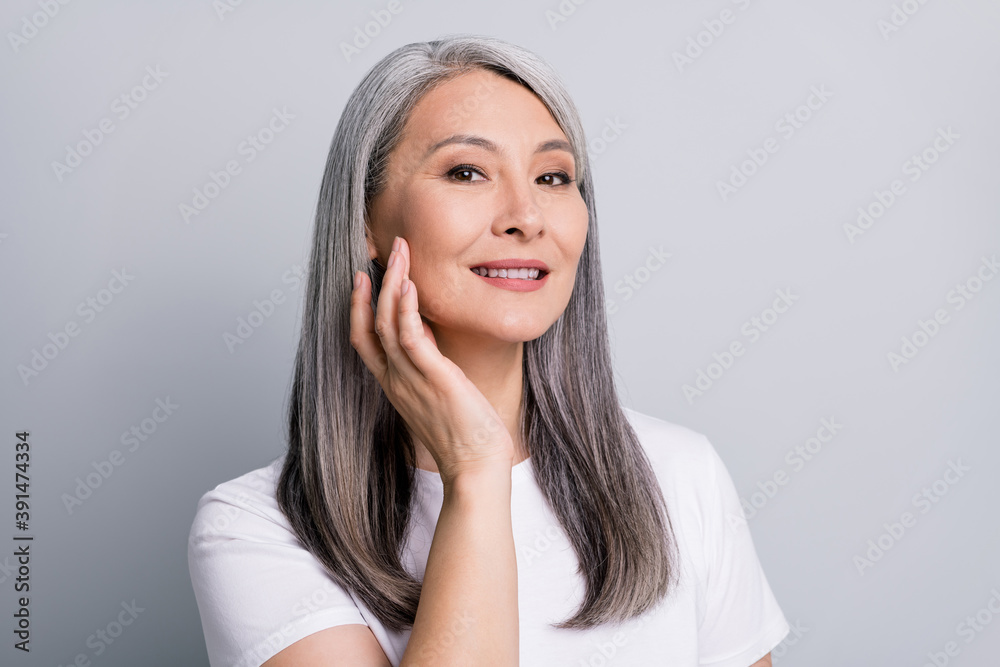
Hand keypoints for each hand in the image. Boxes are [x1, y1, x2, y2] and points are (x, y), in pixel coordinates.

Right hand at [349, 236, 515, 483]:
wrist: (475, 467)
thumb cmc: (465, 435)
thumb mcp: (438, 394)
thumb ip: (428, 366)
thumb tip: (429, 338)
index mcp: (394, 384)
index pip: (363, 340)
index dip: (359, 307)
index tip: (363, 278)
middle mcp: (395, 380)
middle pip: (370, 323)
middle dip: (374, 283)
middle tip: (383, 249)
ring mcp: (410, 379)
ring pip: (386, 322)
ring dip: (391, 283)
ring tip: (400, 252)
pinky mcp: (433, 378)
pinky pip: (410, 337)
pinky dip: (406, 308)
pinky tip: (410, 285)